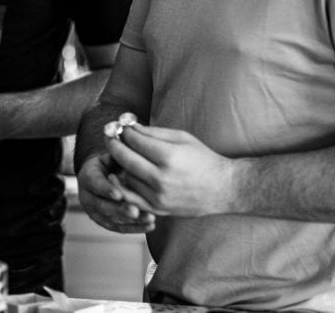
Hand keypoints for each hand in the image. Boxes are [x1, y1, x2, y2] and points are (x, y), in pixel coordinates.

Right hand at [76, 152, 155, 233]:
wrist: (103, 174)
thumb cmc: (111, 162)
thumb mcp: (111, 154)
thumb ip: (117, 153)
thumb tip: (125, 143)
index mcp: (87, 176)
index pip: (94, 184)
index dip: (106, 189)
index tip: (119, 193)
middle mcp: (87, 196)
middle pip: (102, 206)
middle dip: (119, 209)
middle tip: (135, 211)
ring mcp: (95, 211)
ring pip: (112, 219)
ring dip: (131, 221)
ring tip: (149, 218)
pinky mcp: (105, 221)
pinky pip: (119, 228)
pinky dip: (135, 228)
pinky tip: (150, 225)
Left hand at [111, 124, 238, 216]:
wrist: (224, 189)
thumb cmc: (203, 159)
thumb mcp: (181, 138)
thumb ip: (152, 132)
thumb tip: (127, 125)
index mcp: (169, 157)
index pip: (134, 140)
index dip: (124, 131)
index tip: (120, 125)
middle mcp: (161, 179)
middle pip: (124, 158)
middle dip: (113, 143)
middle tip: (109, 134)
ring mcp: (158, 197)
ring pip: (125, 176)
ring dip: (118, 163)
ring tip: (119, 153)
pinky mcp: (157, 209)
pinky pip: (130, 197)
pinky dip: (121, 184)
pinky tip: (119, 174)